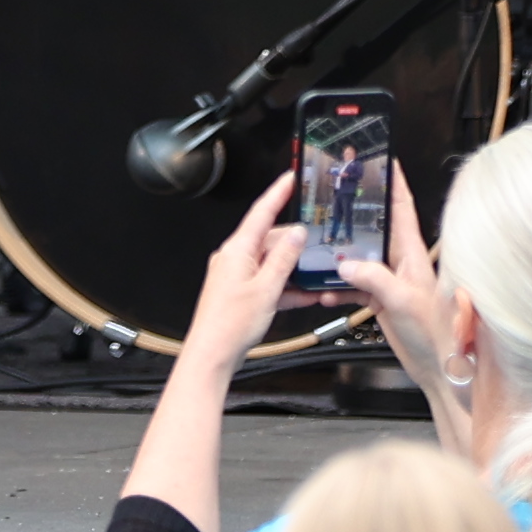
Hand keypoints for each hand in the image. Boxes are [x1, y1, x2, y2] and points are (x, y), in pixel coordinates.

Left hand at [176, 169, 304, 374]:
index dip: (278, 193)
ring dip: (293, 269)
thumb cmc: (230, 324)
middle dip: (295, 243)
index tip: (291, 177)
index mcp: (237, 250)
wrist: (212, 355)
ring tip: (317, 274)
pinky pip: (267, 282)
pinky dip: (285, 287)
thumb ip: (284, 259)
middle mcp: (234, 258)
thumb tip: (297, 234)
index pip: (261, 212)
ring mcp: (237, 275)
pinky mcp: (240, 292)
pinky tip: (305, 296)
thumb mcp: (267, 289)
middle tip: (319, 244)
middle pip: (270, 239)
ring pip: (271, 262)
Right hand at [340, 163, 462, 426]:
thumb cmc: (437, 333)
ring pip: (358, 257)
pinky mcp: (380, 299)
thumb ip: (374, 279)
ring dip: (338, 257)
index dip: (392, 180)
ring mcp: (389, 280)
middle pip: (374, 228)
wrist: (440, 367)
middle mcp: (400, 262)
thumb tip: (345, 266)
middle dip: (353, 214)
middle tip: (332, 198)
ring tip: (317, 252)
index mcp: (412, 253)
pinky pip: (353, 285)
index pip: (402, 206)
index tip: (381, 158)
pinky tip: (324, 291)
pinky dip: (337, 287)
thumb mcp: (403, 300)